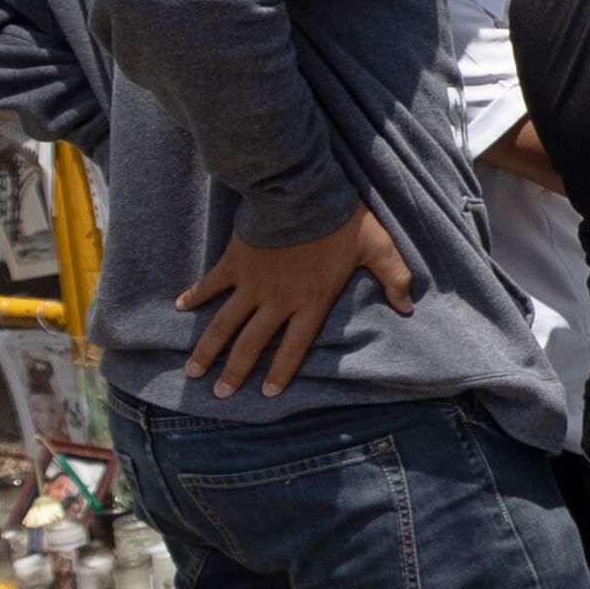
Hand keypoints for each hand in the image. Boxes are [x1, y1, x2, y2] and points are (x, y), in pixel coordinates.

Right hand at [176, 204, 417, 396]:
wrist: (300, 193)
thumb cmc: (340, 220)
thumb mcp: (377, 247)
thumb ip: (394, 277)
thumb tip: (408, 306)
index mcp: (310, 302)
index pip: (294, 347)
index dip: (281, 372)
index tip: (268, 394)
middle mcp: (278, 301)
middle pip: (252, 344)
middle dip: (235, 372)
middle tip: (220, 395)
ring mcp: (252, 284)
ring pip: (225, 324)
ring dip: (208, 349)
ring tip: (193, 371)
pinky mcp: (234, 262)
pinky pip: (211, 284)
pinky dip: (195, 295)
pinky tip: (181, 308)